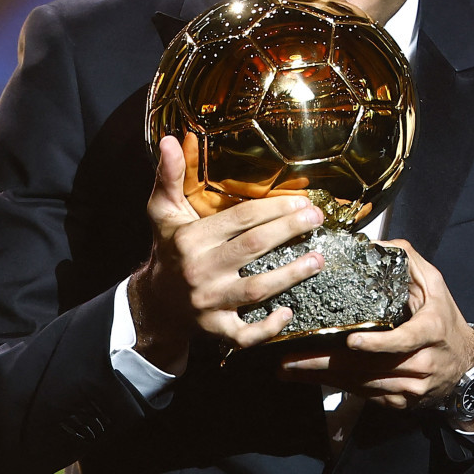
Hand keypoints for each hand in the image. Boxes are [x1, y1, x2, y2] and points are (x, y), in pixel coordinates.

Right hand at [128, 136, 324, 373]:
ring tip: (319, 260)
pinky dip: (268, 327)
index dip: (275, 208)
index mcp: (191, 238)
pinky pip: (245, 334)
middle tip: (317, 220)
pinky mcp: (215, 330)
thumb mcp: (163, 212)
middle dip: (290, 231)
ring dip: (291, 275)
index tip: (302, 201)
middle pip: (254, 248)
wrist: (154, 303)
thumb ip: (170, 176)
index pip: (240, 219)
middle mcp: (200, 270)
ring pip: (256, 289)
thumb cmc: (168, 250)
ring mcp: (208, 303)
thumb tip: (170, 139)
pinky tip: (290, 312)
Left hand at [278, 241, 473, 410]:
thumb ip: (408, 261)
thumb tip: (376, 243)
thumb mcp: (435, 285)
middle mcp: (421, 363)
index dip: (377, 343)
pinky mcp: (401, 402)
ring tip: (290, 369)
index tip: (351, 341)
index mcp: (430, 331)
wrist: (467, 366)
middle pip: (370, 368)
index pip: (403, 341)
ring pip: (363, 385)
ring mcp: (410, 388)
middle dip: (326, 364)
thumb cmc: (445, 320)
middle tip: (290, 359)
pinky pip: (365, 395)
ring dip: (323, 378)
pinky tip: (312, 378)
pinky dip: (337, 386)